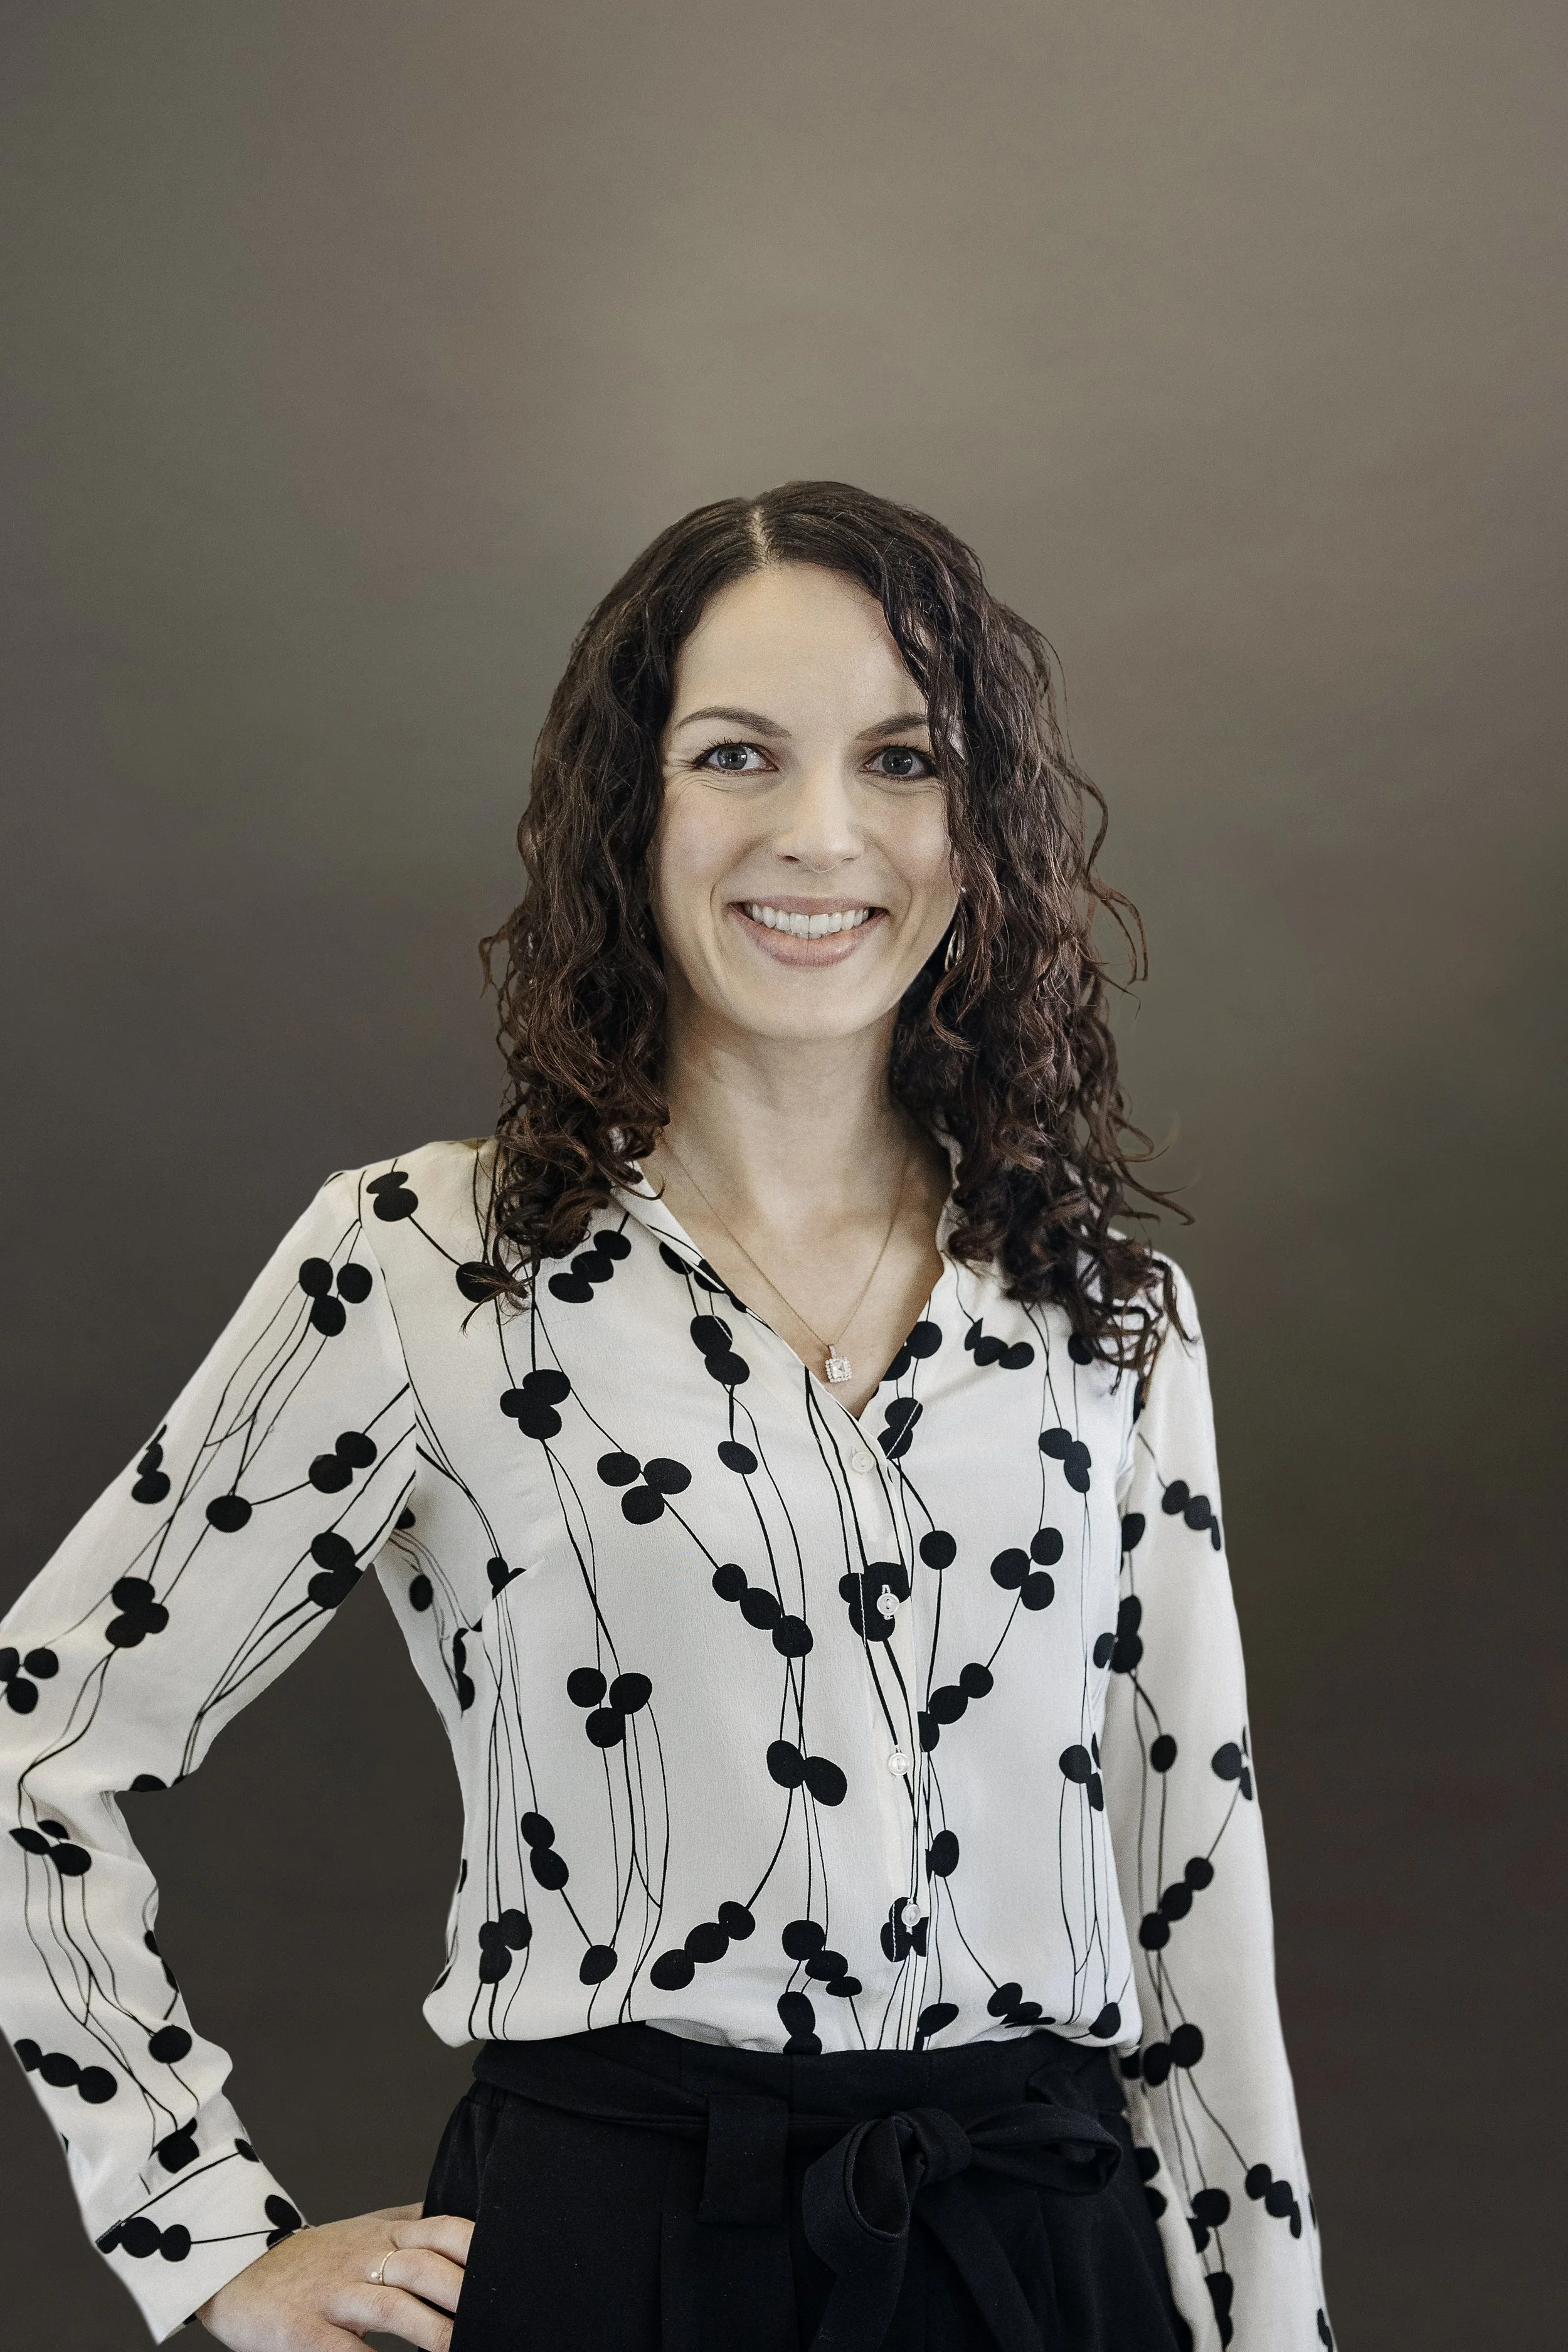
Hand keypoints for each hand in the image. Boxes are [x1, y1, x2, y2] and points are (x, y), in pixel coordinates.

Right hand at [197, 2200, 473, 2348]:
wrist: (234, 2271)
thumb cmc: (312, 2257)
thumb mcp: (363, 2229)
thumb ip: (410, 2224)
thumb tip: (465, 2219)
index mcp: (383, 2232)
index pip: (442, 2229)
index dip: (477, 2247)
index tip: (512, 2267)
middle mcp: (362, 2257)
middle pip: (424, 2266)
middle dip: (463, 2291)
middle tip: (498, 2314)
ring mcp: (332, 2293)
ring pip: (392, 2306)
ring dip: (431, 2330)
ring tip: (460, 2348)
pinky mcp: (303, 2330)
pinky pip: (344, 2351)